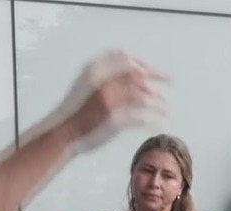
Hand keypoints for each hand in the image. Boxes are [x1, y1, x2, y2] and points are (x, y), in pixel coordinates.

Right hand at [31, 52, 168, 153]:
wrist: (61, 133)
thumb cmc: (74, 112)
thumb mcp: (85, 85)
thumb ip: (105, 76)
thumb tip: (130, 72)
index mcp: (94, 71)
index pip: (125, 57)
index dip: (142, 61)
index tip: (153, 68)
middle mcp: (103, 83)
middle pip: (138, 74)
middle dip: (157, 75)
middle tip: (169, 79)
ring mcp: (109, 102)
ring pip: (144, 96)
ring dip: (158, 100)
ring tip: (166, 106)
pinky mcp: (114, 121)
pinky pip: (142, 118)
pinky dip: (155, 119)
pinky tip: (161, 122)